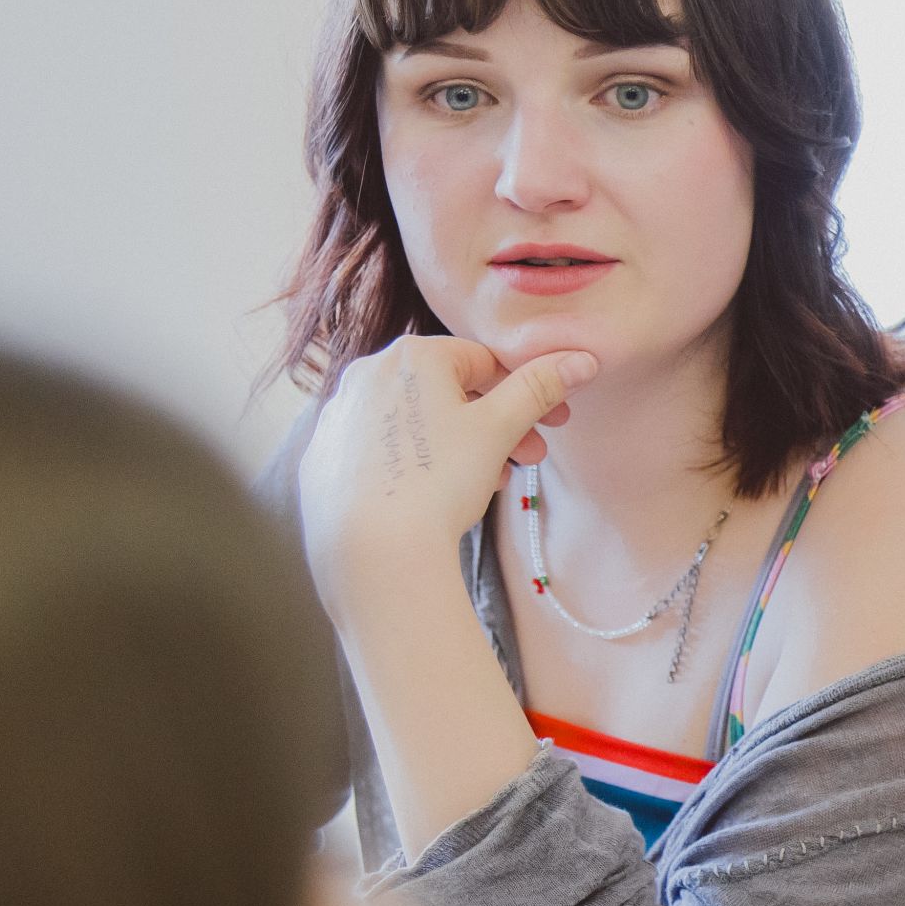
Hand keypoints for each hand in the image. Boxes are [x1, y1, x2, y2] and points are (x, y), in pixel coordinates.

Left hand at [296, 333, 591, 616]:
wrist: (372, 549)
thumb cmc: (438, 481)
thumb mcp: (500, 429)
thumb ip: (540, 387)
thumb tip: (581, 358)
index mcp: (412, 356)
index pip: (483, 361)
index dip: (525, 392)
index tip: (551, 425)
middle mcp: (367, 373)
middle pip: (448, 391)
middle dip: (496, 424)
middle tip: (529, 460)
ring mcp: (340, 416)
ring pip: (415, 421)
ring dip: (459, 445)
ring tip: (487, 484)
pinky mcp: (324, 457)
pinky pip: (381, 449)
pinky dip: (413, 464)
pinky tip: (432, 497)